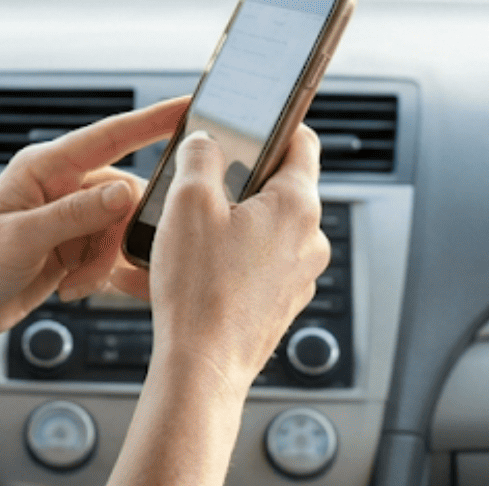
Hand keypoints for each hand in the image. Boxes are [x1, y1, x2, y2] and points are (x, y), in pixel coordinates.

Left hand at [0, 97, 186, 341]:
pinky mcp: (72, 247)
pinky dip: (98, 274)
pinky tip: (72, 289)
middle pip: (122, 196)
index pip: (109, 136)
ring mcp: (68, 217)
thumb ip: (74, 215)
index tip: (189, 106)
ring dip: (103, 261)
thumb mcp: (21, 238)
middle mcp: (60, 185)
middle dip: (117, 234)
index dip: (153, 121)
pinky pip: (107, 253)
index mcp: (44, 167)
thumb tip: (123, 192)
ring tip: (74, 284)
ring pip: (118, 230)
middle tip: (94, 265)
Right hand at [131, 125, 329, 395]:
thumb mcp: (187, 201)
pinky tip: (183, 269)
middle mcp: (309, 239)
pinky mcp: (280, 303)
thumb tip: (205, 141)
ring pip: (260, 229)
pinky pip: (252, 266)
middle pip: (275, 187)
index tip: (248, 122)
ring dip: (223, 224)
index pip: (301, 140)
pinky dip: (222, 260)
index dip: (273, 124)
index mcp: (297, 204)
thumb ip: (199, 156)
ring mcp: (298, 275)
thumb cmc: (200, 290)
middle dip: (233, 182)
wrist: (202, 367)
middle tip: (195, 186)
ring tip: (179, 236)